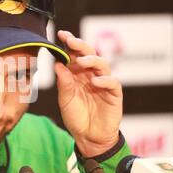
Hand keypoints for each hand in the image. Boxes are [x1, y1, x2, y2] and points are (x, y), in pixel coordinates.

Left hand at [55, 30, 122, 157]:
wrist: (88, 137)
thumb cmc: (76, 117)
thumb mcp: (65, 100)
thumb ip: (63, 83)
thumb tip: (58, 64)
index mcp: (77, 74)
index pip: (74, 55)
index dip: (69, 44)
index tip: (61, 35)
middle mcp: (91, 75)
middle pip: (89, 54)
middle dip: (80, 45)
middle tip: (70, 41)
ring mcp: (103, 83)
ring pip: (102, 64)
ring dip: (92, 60)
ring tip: (80, 61)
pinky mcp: (114, 94)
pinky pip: (112, 83)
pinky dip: (105, 80)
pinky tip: (95, 82)